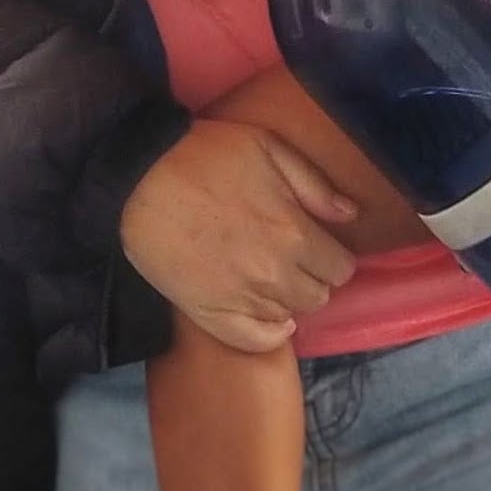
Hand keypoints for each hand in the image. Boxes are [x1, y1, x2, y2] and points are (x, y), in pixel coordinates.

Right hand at [119, 118, 357, 352]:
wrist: (139, 179)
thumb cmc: (205, 155)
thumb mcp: (267, 148)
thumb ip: (314, 184)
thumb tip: (350, 215)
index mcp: (294, 233)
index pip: (341, 268)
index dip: (333, 255)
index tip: (318, 244)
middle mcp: (274, 274)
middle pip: (319, 296)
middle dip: (313, 277)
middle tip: (293, 257)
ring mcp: (242, 299)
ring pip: (290, 316)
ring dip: (289, 298)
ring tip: (272, 276)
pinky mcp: (211, 314)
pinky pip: (255, 342)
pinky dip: (269, 333)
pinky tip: (269, 316)